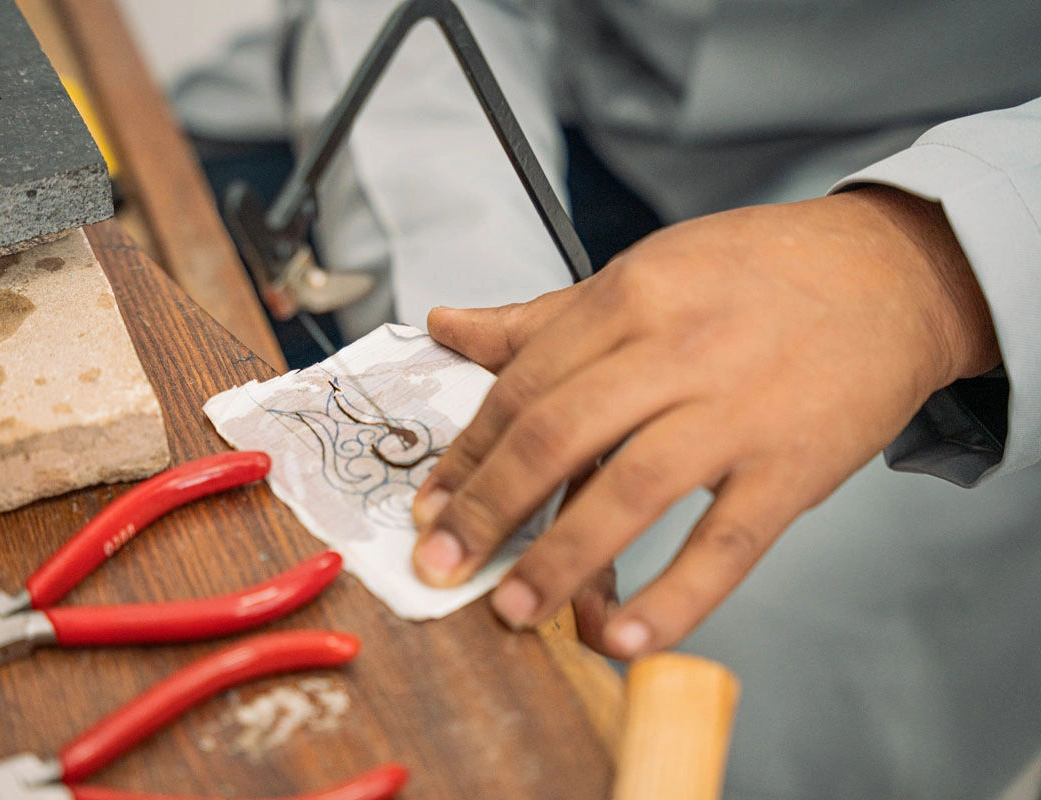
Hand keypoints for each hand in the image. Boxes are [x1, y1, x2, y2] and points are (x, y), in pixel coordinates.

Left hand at [410, 186, 999, 658]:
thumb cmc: (756, 273)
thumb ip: (541, 316)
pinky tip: (622, 636)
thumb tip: (447, 327)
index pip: (523, 386)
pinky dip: (674, 596)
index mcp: (629, 296)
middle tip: (440, 566)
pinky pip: (726, 542)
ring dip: (561, 560)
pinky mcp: (795, 465)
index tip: (429, 505)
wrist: (890, 274)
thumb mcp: (644, 271)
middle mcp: (677, 349)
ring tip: (512, 609)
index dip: (467, 454)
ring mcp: (739, 410)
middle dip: (488, 509)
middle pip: (557, 436)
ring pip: (631, 490)